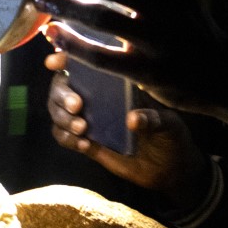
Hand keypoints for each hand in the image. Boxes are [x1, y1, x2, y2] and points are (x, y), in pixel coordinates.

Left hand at [36, 0, 227, 137]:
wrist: (223, 75)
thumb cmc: (187, 28)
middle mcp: (166, 6)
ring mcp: (158, 40)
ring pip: (101, 17)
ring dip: (64, 6)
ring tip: (39, 0)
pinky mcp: (149, 72)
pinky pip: (102, 57)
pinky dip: (73, 44)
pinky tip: (53, 35)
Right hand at [45, 49, 210, 209]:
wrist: (169, 169)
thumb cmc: (171, 135)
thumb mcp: (169, 124)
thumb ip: (152, 119)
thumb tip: (132, 120)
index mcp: (117, 82)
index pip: (87, 63)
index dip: (67, 58)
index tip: (56, 61)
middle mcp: (98, 96)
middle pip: (62, 86)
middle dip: (61, 93)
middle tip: (76, 105)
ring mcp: (90, 119)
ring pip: (58, 111)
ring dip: (62, 118)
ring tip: (82, 129)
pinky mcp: (87, 141)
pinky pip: (64, 136)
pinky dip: (67, 139)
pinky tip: (85, 145)